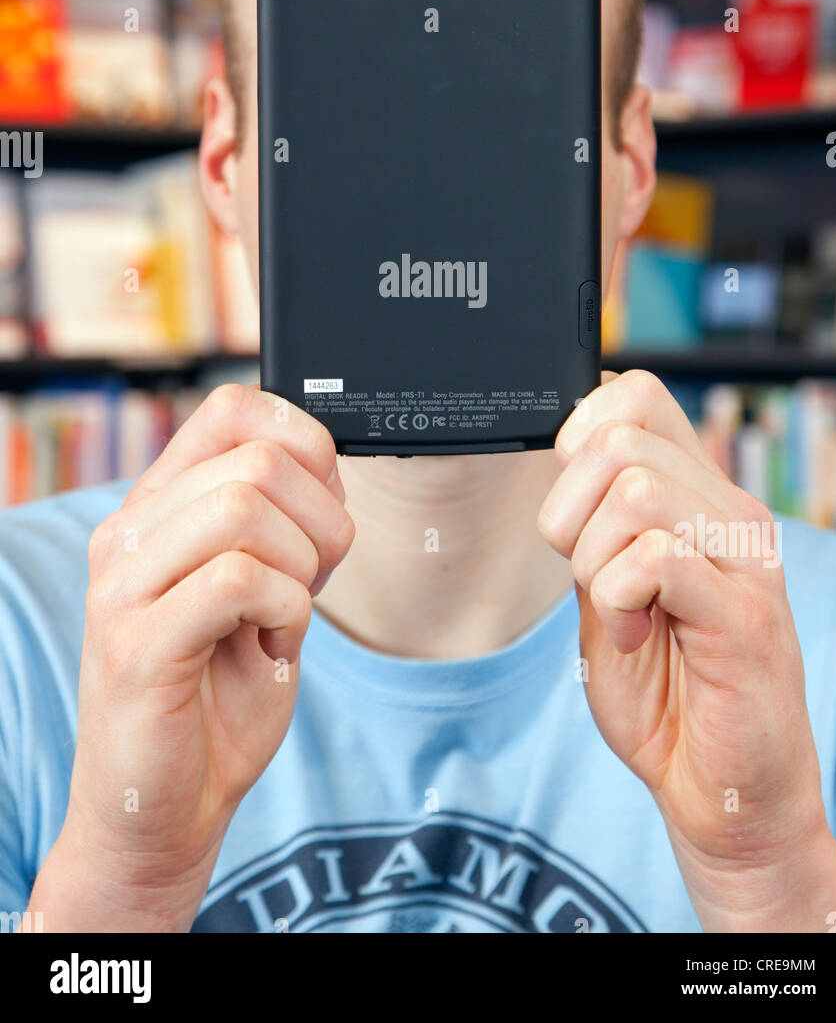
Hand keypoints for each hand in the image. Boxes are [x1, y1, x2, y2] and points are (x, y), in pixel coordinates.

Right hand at [28, 384, 353, 932]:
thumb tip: (328, 463)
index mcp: (158, 507)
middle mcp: (130, 533)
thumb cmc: (217, 697)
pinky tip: (273, 647)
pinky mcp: (138, 644)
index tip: (320, 511)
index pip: (233, 409)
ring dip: (302, 568)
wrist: (164, 809)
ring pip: (246, 509)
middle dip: (322, 521)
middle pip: (258, 459)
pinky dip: (286, 611)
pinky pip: (240, 580)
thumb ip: (281, 524)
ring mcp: (125, 586)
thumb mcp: (262, 589)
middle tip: (313, 581)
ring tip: (286, 618)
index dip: (305, 443)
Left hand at [537, 370, 835, 931]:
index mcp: (701, 494)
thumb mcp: (607, 588)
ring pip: (633, 493)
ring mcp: (745, 560)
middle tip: (591, 576)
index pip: (635, 394)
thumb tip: (561, 451)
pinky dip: (618, 599)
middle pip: (618, 440)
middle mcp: (732, 511)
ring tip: (621, 611)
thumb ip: (592, 524)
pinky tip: (638, 635)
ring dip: (595, 561)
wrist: (723, 788)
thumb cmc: (667, 690)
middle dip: (569, 513)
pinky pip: (655, 558)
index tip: (575, 510)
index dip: (577, 437)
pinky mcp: (744, 616)